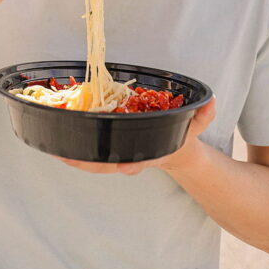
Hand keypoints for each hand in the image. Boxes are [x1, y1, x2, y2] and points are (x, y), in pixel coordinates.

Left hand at [59, 97, 215, 175]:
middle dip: (91, 163)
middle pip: (110, 166)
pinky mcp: (110, 151)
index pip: (141, 161)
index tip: (126, 167)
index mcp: (152, 154)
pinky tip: (59, 143)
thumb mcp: (194, 128)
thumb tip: (211, 101)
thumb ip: (202, 116)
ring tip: (56, 150)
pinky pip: (91, 155)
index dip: (132, 164)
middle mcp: (133, 158)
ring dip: (77, 159)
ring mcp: (120, 156)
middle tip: (71, 158)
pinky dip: (75, 152)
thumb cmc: (180, 138)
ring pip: (96, 164)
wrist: (176, 153)